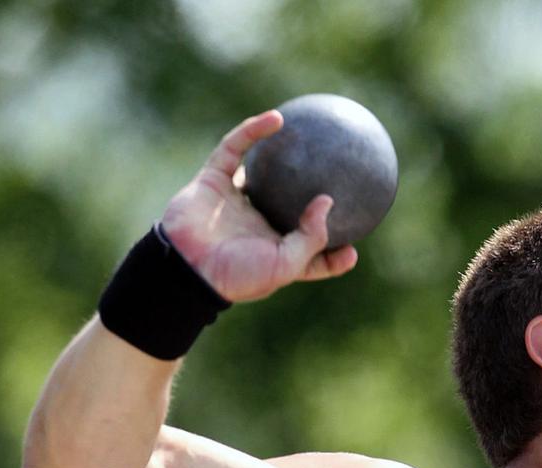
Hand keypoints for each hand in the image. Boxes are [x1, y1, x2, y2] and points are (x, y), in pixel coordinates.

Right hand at [160, 111, 358, 301]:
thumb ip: (312, 237)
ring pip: (263, 173)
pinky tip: (277, 119)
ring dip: (283, 154)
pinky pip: (235, 149)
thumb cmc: (240, 273)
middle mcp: (257, 226)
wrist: (187, 266)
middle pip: (288, 208)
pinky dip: (253, 132)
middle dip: (309, 198)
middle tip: (340, 180)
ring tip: (312, 138)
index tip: (354, 249)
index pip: (309, 255)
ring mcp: (235, 201)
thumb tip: (328, 200)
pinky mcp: (213, 180)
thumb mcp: (287, 264)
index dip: (332, 255)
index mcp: (276, 252)